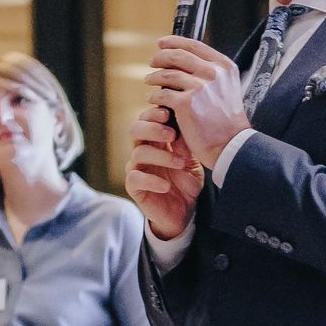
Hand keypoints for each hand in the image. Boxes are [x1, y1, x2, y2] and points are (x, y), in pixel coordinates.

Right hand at [125, 105, 205, 239]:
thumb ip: (186, 145)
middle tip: (170, 133)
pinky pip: (135, 178)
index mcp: (156, 141)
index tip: (169, 113)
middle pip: (135, 129)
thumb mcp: (191, 162)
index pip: (147, 119)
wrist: (184, 212)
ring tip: (180, 163)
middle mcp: (143, 151)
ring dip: (161, 156)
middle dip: (152, 128)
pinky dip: (152, 180)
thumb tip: (183, 126)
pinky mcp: (134, 186)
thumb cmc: (186, 183)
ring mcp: (137, 168)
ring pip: (138, 153)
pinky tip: (166, 185)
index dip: (154, 113)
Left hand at [144, 38, 247, 170]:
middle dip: (160, 57)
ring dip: (154, 77)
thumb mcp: (228, 89)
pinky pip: (162, 94)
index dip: (174, 42)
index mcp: (224, 67)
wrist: (231, 146)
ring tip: (149, 80)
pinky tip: (152, 99)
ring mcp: (199, 87)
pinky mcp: (186, 104)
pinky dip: (154, 97)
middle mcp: (213, 73)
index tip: (162, 44)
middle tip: (152, 61)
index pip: (194, 45)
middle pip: (178, 56)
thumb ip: (212, 74)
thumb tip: (187, 63)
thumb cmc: (228, 122)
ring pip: (167, 74)